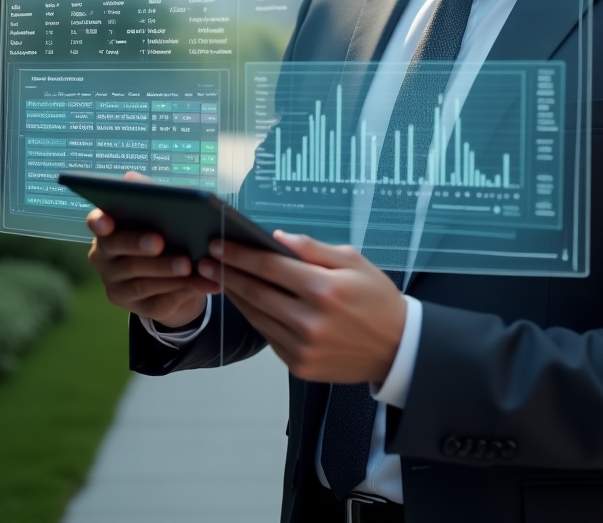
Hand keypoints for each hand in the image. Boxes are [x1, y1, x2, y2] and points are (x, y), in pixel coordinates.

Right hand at [86, 207, 220, 327]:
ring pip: (140, 280)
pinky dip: (184, 292)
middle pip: (119, 252)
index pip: (96, 223)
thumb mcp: (160, 218)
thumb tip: (130, 177)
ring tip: (190, 266)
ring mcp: (118, 287)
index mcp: (108, 232)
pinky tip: (205, 284)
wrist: (174, 280)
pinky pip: (159, 302)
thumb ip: (147, 197)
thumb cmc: (165, 237)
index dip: (99, 221)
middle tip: (160, 242)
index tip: (107, 220)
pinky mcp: (138, 308)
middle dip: (139, 246)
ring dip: (166, 273)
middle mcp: (105, 260)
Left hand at [200, 232, 405, 385]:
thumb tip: (278, 238)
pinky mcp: (300, 365)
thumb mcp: (354, 261)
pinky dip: (254, 318)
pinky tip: (245, 303)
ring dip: (235, 296)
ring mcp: (303, 346)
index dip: (240, 254)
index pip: (270, 267)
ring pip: (257, 316)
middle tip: (205, 260)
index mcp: (324, 288)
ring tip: (219, 279)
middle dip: (227, 273)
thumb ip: (314, 249)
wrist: (397, 347)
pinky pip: (268, 337)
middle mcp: (310, 320)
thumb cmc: (377, 299)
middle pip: (256, 292)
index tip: (219, 244)